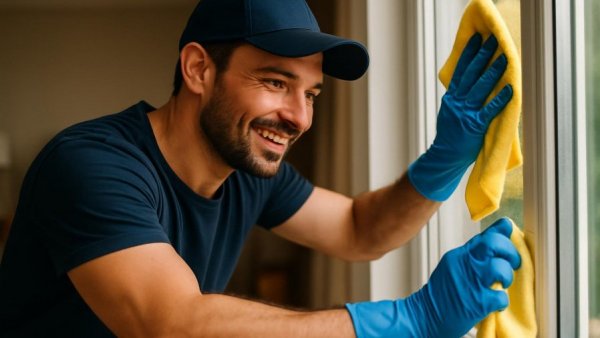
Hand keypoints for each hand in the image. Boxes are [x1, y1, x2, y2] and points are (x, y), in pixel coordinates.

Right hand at [345, 218, 520, 337]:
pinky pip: (502, 297)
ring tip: (503, 284)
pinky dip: (502, 301)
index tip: (509, 229)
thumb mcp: (451, 268)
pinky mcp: (479, 302)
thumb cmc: (439, 296)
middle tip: (512, 261)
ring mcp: (472, 282)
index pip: (484, 235)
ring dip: (508, 276)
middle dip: (510, 251)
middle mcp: (465, 265)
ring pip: (501, 268)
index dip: (501, 230)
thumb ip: (469, 258)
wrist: (424, 317)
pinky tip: (495, 304)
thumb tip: (489, 249)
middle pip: (494, 243)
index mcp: (459, 256)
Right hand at [408, 33, 513, 200]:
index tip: (475, 39)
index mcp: (450, 99)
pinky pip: (490, 109)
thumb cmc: (449, 137)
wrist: (444, 157)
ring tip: (504, 58)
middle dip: (482, 56)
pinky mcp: (475, 125)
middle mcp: (457, 103)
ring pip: (481, 88)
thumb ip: (457, 100)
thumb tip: (468, 86)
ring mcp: (466, 114)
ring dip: (493, 72)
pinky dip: (501, 98)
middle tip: (492, 41)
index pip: (460, 72)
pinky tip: (510, 88)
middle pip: (471, 75)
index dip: (468, 55)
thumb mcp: (448, 114)